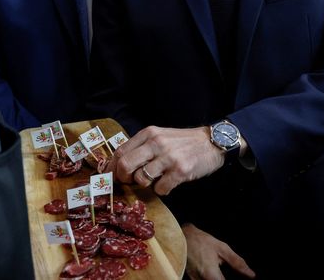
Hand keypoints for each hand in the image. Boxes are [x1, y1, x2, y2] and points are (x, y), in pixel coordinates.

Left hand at [108, 126, 223, 195]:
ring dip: (146, 184)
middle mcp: (157, 143)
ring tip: (157, 178)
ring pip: (141, 179)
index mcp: (149, 133)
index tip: (112, 177)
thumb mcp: (160, 136)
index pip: (120, 152)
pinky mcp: (180, 171)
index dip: (112, 168)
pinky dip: (163, 189)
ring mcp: (168, 157)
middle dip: (124, 178)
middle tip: (131, 181)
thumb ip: (142, 147)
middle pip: (125, 166)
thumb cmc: (183, 142)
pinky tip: (170, 182)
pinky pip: (160, 189)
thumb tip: (118, 165)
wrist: (212, 142)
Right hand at [183, 223, 255, 279]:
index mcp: (211, 275)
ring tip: (220, 274)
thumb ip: (237, 263)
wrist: (180, 236)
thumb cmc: (200, 241)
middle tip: (226, 274)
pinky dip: (210, 279)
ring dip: (217, 279)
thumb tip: (251, 274)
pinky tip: (215, 274)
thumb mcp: (222, 248)